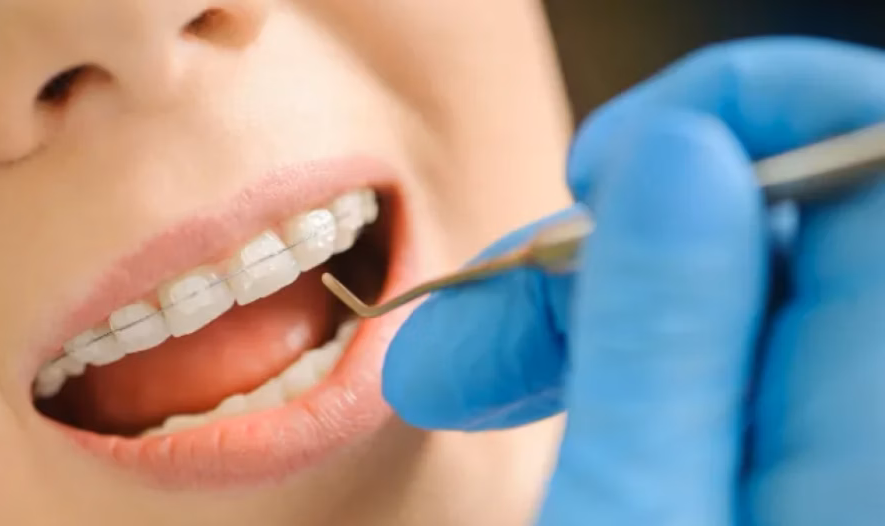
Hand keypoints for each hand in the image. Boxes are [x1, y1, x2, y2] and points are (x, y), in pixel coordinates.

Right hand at [382, 36, 884, 524]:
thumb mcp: (621, 517)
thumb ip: (658, 336)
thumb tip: (675, 150)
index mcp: (876, 427)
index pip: (873, 143)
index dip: (734, 102)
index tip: (596, 164)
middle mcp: (884, 411)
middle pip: (783, 213)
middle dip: (604, 233)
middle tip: (482, 313)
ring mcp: (848, 437)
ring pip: (738, 281)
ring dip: (586, 299)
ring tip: (463, 368)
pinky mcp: (800, 456)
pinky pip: (723, 348)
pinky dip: (615, 352)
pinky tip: (530, 385)